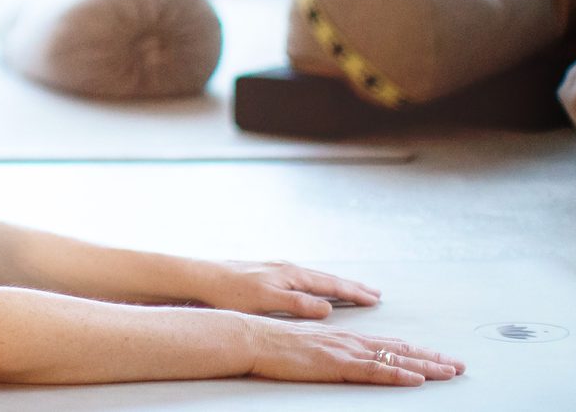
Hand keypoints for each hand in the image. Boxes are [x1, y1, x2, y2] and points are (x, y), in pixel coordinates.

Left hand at [194, 260, 381, 318]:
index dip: (354, 293)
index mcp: (291, 275)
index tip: (374, 298)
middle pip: (327, 278)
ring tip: (350, 288)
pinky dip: (315, 282)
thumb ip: (297, 304)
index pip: (331, 285)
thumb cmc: (230, 292)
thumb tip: (327, 308)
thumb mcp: (267, 301)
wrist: (200, 277)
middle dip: (351, 286)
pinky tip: (312, 285)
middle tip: (374, 293)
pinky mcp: (265, 272)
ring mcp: (276, 268)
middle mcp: (287, 268)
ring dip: (335, 283)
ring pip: (314, 277)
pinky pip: (300, 277)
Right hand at [247, 318, 465, 385]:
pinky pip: (374, 371)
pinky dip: (397, 375)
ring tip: (451, 372)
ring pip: (395, 358)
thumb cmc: (270, 343)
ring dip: (427, 366)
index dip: (416, 351)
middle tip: (458, 365)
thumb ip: (324, 350)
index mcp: (343, 338)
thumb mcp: (304, 345)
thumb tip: (334, 358)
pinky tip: (415, 379)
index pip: (388, 344)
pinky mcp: (336, 364)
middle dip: (432, 357)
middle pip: (400, 349)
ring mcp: (344, 352)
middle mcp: (349, 341)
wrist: (251, 337)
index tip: (437, 357)